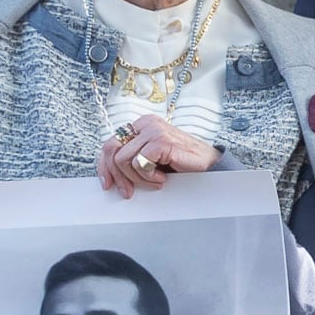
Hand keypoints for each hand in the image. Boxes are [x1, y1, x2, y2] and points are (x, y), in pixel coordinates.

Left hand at [100, 114, 220, 195]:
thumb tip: (109, 175)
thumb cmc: (182, 164)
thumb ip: (132, 159)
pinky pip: (139, 163)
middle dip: (117, 176)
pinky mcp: (161, 140)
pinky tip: (162, 178)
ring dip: (137, 178)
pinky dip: (148, 176)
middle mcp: (145, 124)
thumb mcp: (151, 160)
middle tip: (128, 191)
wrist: (210, 167)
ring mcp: (153, 130)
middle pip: (111, 150)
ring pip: (123, 159)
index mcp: (141, 126)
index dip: (104, 167)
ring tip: (155, 181)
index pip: (110, 143)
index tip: (107, 184)